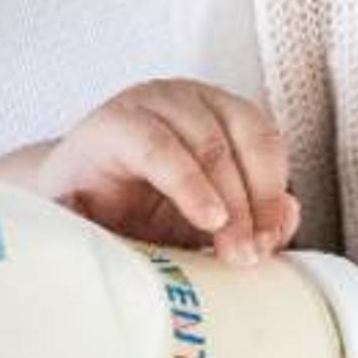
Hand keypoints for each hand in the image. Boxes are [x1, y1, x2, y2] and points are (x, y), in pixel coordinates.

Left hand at [29, 80, 299, 265]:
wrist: (108, 180)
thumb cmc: (96, 203)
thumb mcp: (79, 217)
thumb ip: (84, 225)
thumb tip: (97, 243)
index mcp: (117, 124)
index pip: (156, 145)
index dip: (189, 185)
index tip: (213, 225)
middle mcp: (164, 102)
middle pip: (213, 144)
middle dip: (236, 204)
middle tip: (243, 255)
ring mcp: (208, 103)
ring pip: (254, 138)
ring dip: (266, 197)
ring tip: (262, 247)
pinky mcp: (239, 118)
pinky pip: (273, 148)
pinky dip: (278, 191)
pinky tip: (273, 231)